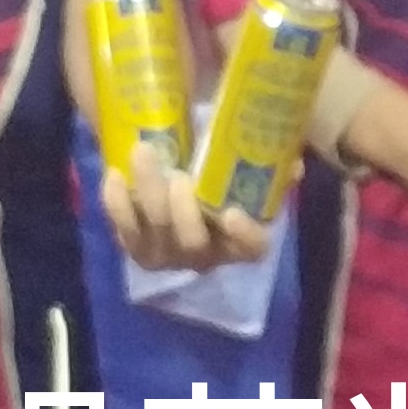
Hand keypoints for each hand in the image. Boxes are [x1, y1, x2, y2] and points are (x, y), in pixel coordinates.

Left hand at [101, 138, 274, 271]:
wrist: (174, 184)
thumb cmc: (219, 178)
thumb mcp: (245, 171)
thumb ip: (270, 166)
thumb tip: (293, 164)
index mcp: (238, 239)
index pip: (251, 250)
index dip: (244, 237)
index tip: (232, 212)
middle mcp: (203, 255)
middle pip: (192, 243)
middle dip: (183, 211)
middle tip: (179, 175)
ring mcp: (166, 255)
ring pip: (155, 233)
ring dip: (147, 193)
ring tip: (143, 152)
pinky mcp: (136, 247)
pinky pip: (123, 229)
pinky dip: (116, 203)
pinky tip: (114, 174)